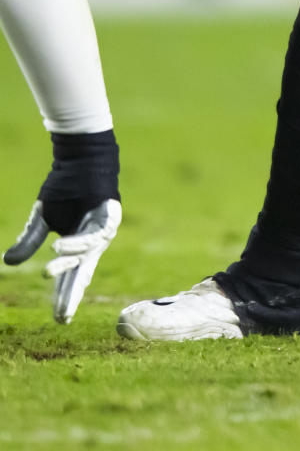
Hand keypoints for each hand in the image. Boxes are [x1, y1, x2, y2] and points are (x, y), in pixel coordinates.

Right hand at [4, 197, 121, 323]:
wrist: (79, 160)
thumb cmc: (65, 187)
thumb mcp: (42, 218)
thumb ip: (29, 241)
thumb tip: (7, 263)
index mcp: (78, 244)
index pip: (70, 275)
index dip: (63, 295)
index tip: (58, 319)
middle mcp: (93, 241)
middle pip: (82, 272)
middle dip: (72, 294)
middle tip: (63, 317)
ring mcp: (102, 229)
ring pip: (86, 254)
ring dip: (66, 264)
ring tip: (46, 272)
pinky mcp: (109, 215)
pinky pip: (94, 234)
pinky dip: (76, 242)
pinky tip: (58, 246)